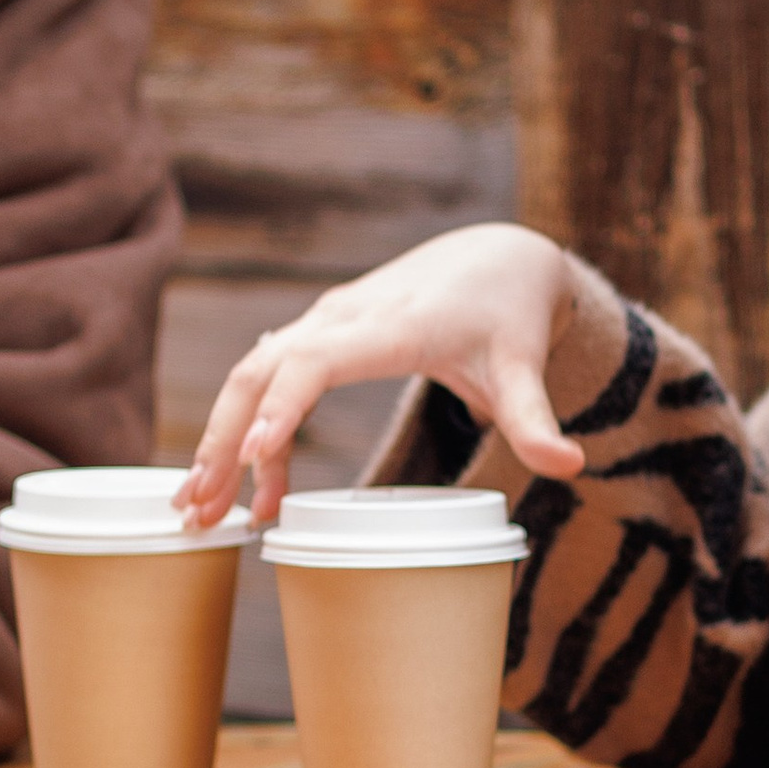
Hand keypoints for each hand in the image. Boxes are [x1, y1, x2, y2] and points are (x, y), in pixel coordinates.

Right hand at [178, 224, 589, 526]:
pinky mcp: (318, 337)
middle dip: (222, 440)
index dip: (283, 406)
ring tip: (197, 511)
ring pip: (248, 376)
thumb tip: (571, 467)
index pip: (317, 361)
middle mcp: (343, 318)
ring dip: (219, 441)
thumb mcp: (524, 367)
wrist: (495, 256)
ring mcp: (323, 324)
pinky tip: (237, 485)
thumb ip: (537, 420)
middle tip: (198, 511)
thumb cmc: (508, 312)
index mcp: (390, 326)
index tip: (256, 458)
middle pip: (257, 372)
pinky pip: (264, 380)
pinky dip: (242, 429)